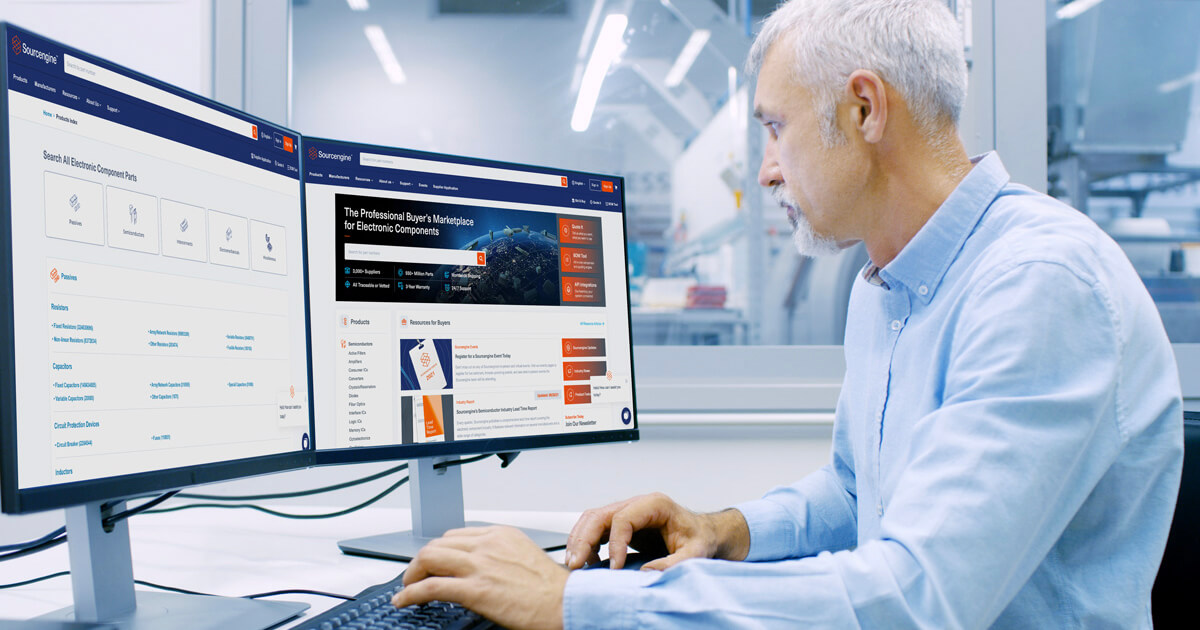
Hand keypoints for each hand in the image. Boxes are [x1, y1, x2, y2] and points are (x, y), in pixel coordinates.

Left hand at [393, 526, 567, 629]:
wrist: (565, 604)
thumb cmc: (551, 588)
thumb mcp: (524, 556)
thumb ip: (500, 555)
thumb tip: (482, 567)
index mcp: (500, 534)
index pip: (456, 535)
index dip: (439, 550)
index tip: (433, 562)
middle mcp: (487, 544)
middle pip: (438, 543)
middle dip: (421, 560)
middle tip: (415, 575)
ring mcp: (480, 565)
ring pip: (429, 558)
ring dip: (412, 574)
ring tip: (407, 587)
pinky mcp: (475, 590)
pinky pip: (431, 587)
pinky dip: (410, 593)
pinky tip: (404, 600)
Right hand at [564, 492, 749, 571]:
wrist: (704, 533)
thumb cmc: (700, 538)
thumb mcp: (695, 552)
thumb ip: (675, 562)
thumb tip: (647, 573)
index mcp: (655, 504)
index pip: (623, 518)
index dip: (615, 543)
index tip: (615, 567)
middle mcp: (637, 505)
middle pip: (600, 515)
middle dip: (584, 539)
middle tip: (576, 563)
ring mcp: (628, 512)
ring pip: (593, 519)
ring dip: (580, 540)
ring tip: (574, 563)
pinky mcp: (622, 524)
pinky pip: (597, 529)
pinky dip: (586, 543)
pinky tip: (587, 561)